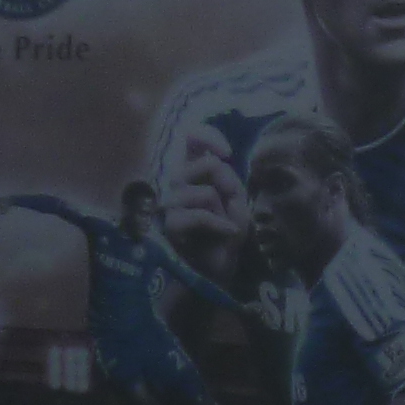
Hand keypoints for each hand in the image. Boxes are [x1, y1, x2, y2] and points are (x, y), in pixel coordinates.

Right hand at [161, 128, 249, 267]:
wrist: (218, 267)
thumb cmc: (225, 230)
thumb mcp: (235, 198)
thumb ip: (226, 174)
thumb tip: (215, 159)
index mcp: (190, 171)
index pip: (190, 139)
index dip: (207, 136)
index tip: (226, 152)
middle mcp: (175, 183)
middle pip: (205, 164)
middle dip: (229, 185)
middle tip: (231, 203)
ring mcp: (170, 204)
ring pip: (206, 192)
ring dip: (223, 210)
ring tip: (223, 224)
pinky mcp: (171, 225)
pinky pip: (200, 214)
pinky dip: (220, 224)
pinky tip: (227, 232)